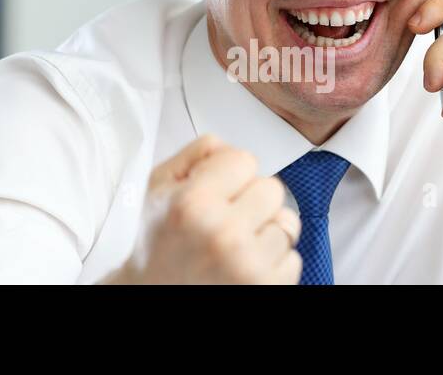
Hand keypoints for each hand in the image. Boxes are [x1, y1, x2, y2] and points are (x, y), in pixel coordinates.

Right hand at [108, 135, 302, 283]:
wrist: (149, 294)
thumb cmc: (153, 248)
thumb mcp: (157, 191)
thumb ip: (195, 156)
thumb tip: (229, 147)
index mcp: (193, 205)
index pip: (245, 159)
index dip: (230, 175)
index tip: (216, 193)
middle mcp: (223, 235)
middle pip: (272, 189)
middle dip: (251, 201)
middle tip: (225, 221)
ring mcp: (249, 266)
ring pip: (287, 223)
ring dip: (264, 232)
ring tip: (233, 248)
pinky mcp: (267, 288)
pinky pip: (293, 258)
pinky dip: (272, 262)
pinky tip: (243, 267)